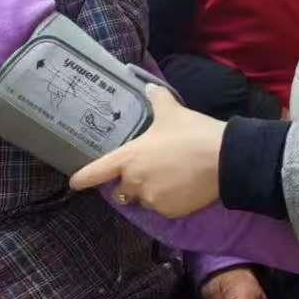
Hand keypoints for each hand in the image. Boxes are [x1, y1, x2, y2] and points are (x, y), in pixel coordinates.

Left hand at [69, 86, 224, 216]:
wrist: (224, 159)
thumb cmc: (192, 133)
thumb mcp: (172, 112)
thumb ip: (157, 99)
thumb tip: (150, 86)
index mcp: (129, 158)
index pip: (96, 172)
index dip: (83, 178)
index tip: (74, 182)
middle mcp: (134, 182)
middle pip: (122, 189)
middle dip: (132, 182)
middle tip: (150, 169)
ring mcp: (152, 199)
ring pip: (144, 199)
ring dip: (150, 192)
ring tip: (170, 178)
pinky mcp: (170, 212)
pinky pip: (163, 208)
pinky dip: (169, 201)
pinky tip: (183, 187)